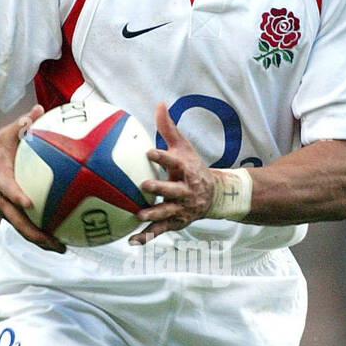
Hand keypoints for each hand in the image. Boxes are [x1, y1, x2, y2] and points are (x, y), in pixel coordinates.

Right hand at [0, 104, 65, 252]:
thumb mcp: (5, 134)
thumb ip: (22, 125)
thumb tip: (39, 109)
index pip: (7, 189)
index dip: (17, 196)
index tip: (30, 202)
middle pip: (15, 220)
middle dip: (34, 233)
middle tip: (54, 240)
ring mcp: (2, 209)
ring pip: (20, 229)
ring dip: (40, 241)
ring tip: (62, 248)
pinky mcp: (8, 215)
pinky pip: (25, 227)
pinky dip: (41, 236)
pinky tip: (61, 240)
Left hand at [129, 102, 215, 243]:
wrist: (214, 196)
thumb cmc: (192, 167)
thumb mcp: (184, 147)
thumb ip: (169, 129)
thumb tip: (159, 104)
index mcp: (186, 170)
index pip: (175, 163)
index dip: (163, 157)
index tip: (149, 152)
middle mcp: (186, 191)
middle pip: (174, 191)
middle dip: (161, 188)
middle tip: (145, 185)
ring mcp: (182, 209)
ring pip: (168, 213)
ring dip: (154, 216)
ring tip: (139, 215)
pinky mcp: (176, 222)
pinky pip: (160, 231)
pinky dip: (147, 237)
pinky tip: (131, 242)